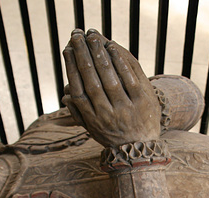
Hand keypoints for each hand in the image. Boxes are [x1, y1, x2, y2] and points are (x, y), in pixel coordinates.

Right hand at [62, 29, 160, 147]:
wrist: (141, 149)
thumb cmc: (113, 135)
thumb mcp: (93, 130)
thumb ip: (78, 113)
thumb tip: (65, 96)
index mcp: (92, 119)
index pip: (77, 90)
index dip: (71, 69)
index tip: (66, 50)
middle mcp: (107, 114)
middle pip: (91, 81)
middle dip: (83, 56)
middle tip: (77, 36)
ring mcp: (126, 108)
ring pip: (109, 78)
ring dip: (100, 55)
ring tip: (93, 37)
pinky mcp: (143, 102)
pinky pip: (130, 79)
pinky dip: (120, 62)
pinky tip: (113, 47)